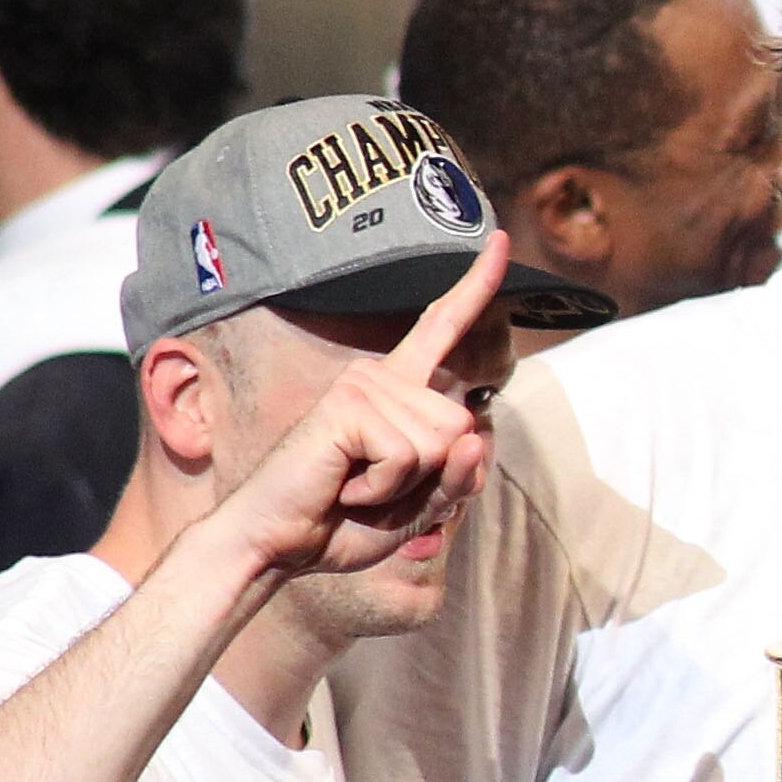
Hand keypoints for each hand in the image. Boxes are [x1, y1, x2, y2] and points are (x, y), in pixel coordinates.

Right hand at [207, 234, 505, 581]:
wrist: (279, 543)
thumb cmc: (344, 522)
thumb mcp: (421, 504)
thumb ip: (459, 475)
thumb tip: (476, 432)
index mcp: (397, 390)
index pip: (442, 327)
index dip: (477, 285)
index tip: (502, 239)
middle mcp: (379, 375)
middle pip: (463, 425)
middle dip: (433, 477)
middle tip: (374, 487)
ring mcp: (362, 384)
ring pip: (443, 442)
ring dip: (406, 485)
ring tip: (355, 485)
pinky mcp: (348, 405)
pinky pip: (409, 457)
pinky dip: (385, 488)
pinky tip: (346, 486)